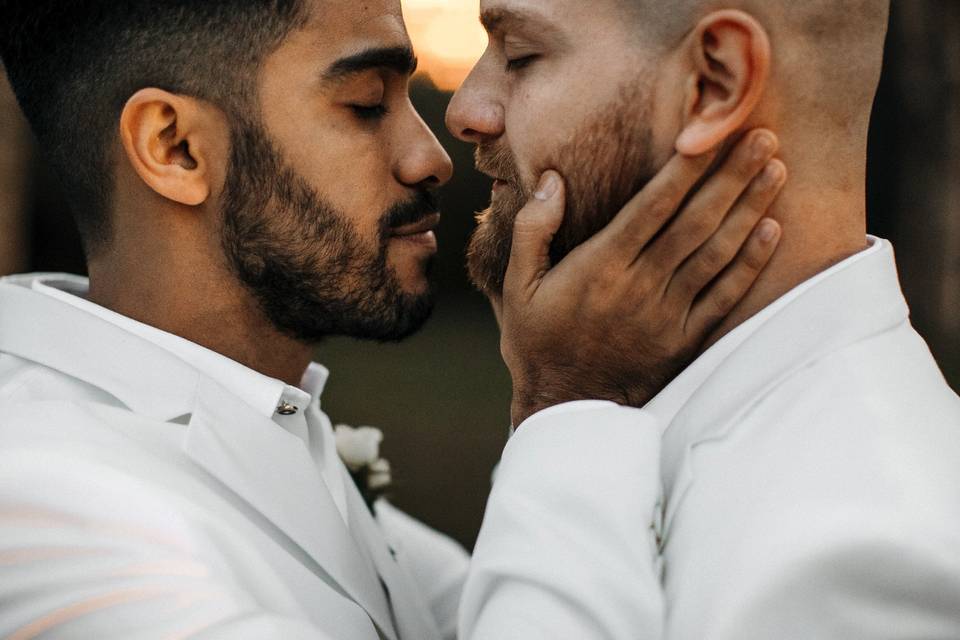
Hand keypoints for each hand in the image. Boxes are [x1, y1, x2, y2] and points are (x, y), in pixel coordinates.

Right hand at [502, 130, 785, 425]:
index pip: (653, 205)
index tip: (712, 131)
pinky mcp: (685, 339)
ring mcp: (667, 314)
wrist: (566, 409)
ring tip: (776, 170)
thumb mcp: (516, 286)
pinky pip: (725, 296)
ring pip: (717, 253)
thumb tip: (553, 179)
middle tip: (764, 137)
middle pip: (696, 222)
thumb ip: (533, 229)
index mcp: (601, 266)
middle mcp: (640, 286)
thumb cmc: (538, 342)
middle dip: (732, 176)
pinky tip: (771, 231)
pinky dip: (751, 263)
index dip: (687, 167)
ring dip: (750, 209)